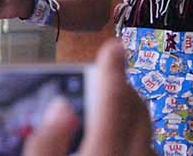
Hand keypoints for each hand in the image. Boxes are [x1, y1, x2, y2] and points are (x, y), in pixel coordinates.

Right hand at [23, 40, 154, 155]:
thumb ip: (46, 143)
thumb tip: (60, 106)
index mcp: (104, 154)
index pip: (113, 104)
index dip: (112, 71)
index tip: (113, 47)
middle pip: (135, 111)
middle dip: (120, 89)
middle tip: (99, 80)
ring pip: (144, 128)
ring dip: (128, 112)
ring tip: (102, 110)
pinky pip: (146, 145)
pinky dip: (132, 134)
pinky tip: (114, 138)